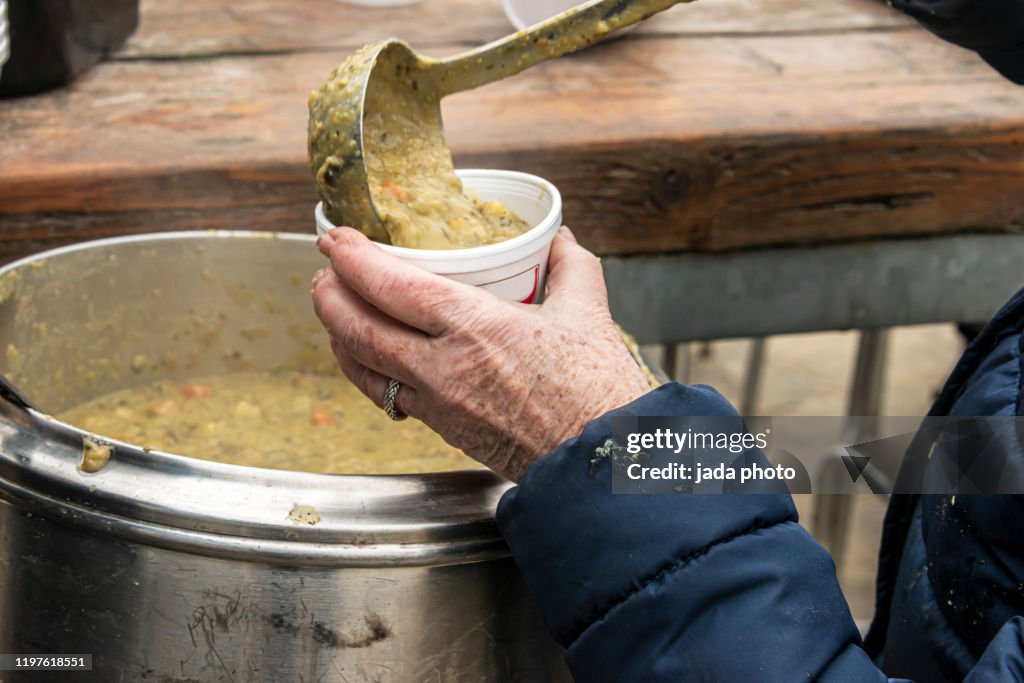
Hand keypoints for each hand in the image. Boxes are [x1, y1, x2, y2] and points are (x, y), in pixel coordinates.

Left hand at [311, 226, 650, 480]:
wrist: (601, 461)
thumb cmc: (597, 390)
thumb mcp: (588, 311)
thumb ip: (570, 267)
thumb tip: (561, 241)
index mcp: (474, 326)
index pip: (390, 286)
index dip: (351, 259)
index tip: (335, 239)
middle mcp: (443, 365)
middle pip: (358, 328)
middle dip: (330, 295)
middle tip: (324, 271)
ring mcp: (438, 402)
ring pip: (363, 366)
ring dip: (338, 334)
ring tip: (333, 309)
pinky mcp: (443, 429)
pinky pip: (386, 396)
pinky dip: (365, 370)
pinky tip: (367, 358)